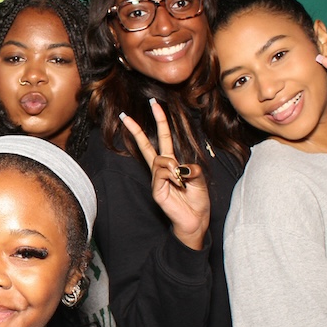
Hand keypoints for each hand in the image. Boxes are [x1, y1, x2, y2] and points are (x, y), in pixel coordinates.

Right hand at [120, 99, 209, 249]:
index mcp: (172, 164)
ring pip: (162, 160)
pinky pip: (163, 174)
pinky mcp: (156, 191)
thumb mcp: (200, 178)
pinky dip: (174, 177)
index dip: (160, 122)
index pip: (164, 139)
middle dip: (138, 129)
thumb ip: (192, 168)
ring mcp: (157, 180)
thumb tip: (177, 166)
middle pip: (148, 146)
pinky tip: (179, 185)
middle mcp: (162, 170)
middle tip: (125, 115)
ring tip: (182, 181)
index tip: (155, 105)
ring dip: (174, 167)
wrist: (196, 221)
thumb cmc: (198, 201)